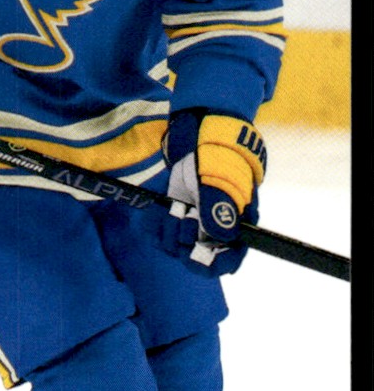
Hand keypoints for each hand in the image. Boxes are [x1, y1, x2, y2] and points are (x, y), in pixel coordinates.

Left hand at [161, 110, 266, 273]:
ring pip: (176, 247)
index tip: (195, 254)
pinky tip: (158, 210)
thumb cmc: (216, 150)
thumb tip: (223, 238)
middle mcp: (215, 225)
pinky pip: (160, 234)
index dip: (214, 263)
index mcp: (237, 221)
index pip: (230, 259)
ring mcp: (193, 219)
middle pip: (197, 256)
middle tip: (183, 216)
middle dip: (185, 241)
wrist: (197, 128)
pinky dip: (154, 226)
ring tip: (173, 208)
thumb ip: (220, 207)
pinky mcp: (174, 212)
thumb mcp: (219, 176)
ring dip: (169, 232)